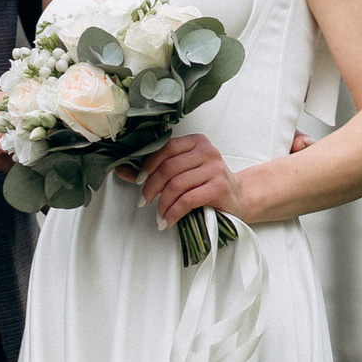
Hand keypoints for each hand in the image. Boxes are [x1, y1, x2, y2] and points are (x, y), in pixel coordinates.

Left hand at [139, 130, 257, 233]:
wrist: (239, 198)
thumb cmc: (207, 184)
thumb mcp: (184, 172)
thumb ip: (156, 170)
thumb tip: (122, 170)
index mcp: (196, 141)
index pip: (166, 148)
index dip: (148, 165)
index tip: (139, 181)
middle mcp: (207, 151)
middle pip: (169, 168)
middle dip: (151, 187)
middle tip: (144, 201)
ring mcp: (215, 168)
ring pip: (177, 185)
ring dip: (162, 204)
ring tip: (158, 216)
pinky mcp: (219, 187)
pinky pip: (188, 200)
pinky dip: (174, 212)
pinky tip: (168, 220)